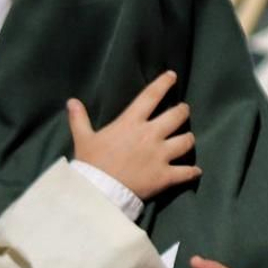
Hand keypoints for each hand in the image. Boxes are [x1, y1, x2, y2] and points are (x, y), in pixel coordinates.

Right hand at [67, 71, 200, 200]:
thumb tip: (71, 101)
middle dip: (183, 111)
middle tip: (183, 111)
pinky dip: (193, 172)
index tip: (172, 76)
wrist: (98, 191)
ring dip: (188, 139)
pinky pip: (187, 172)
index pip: (151, 96)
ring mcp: (161, 155)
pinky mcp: (166, 176)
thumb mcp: (83, 138)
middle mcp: (150, 135)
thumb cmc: (91, 163)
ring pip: (186, 141)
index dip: (163, 84)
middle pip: (177, 116)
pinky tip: (196, 171)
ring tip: (187, 139)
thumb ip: (79, 119)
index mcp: (131, 123)